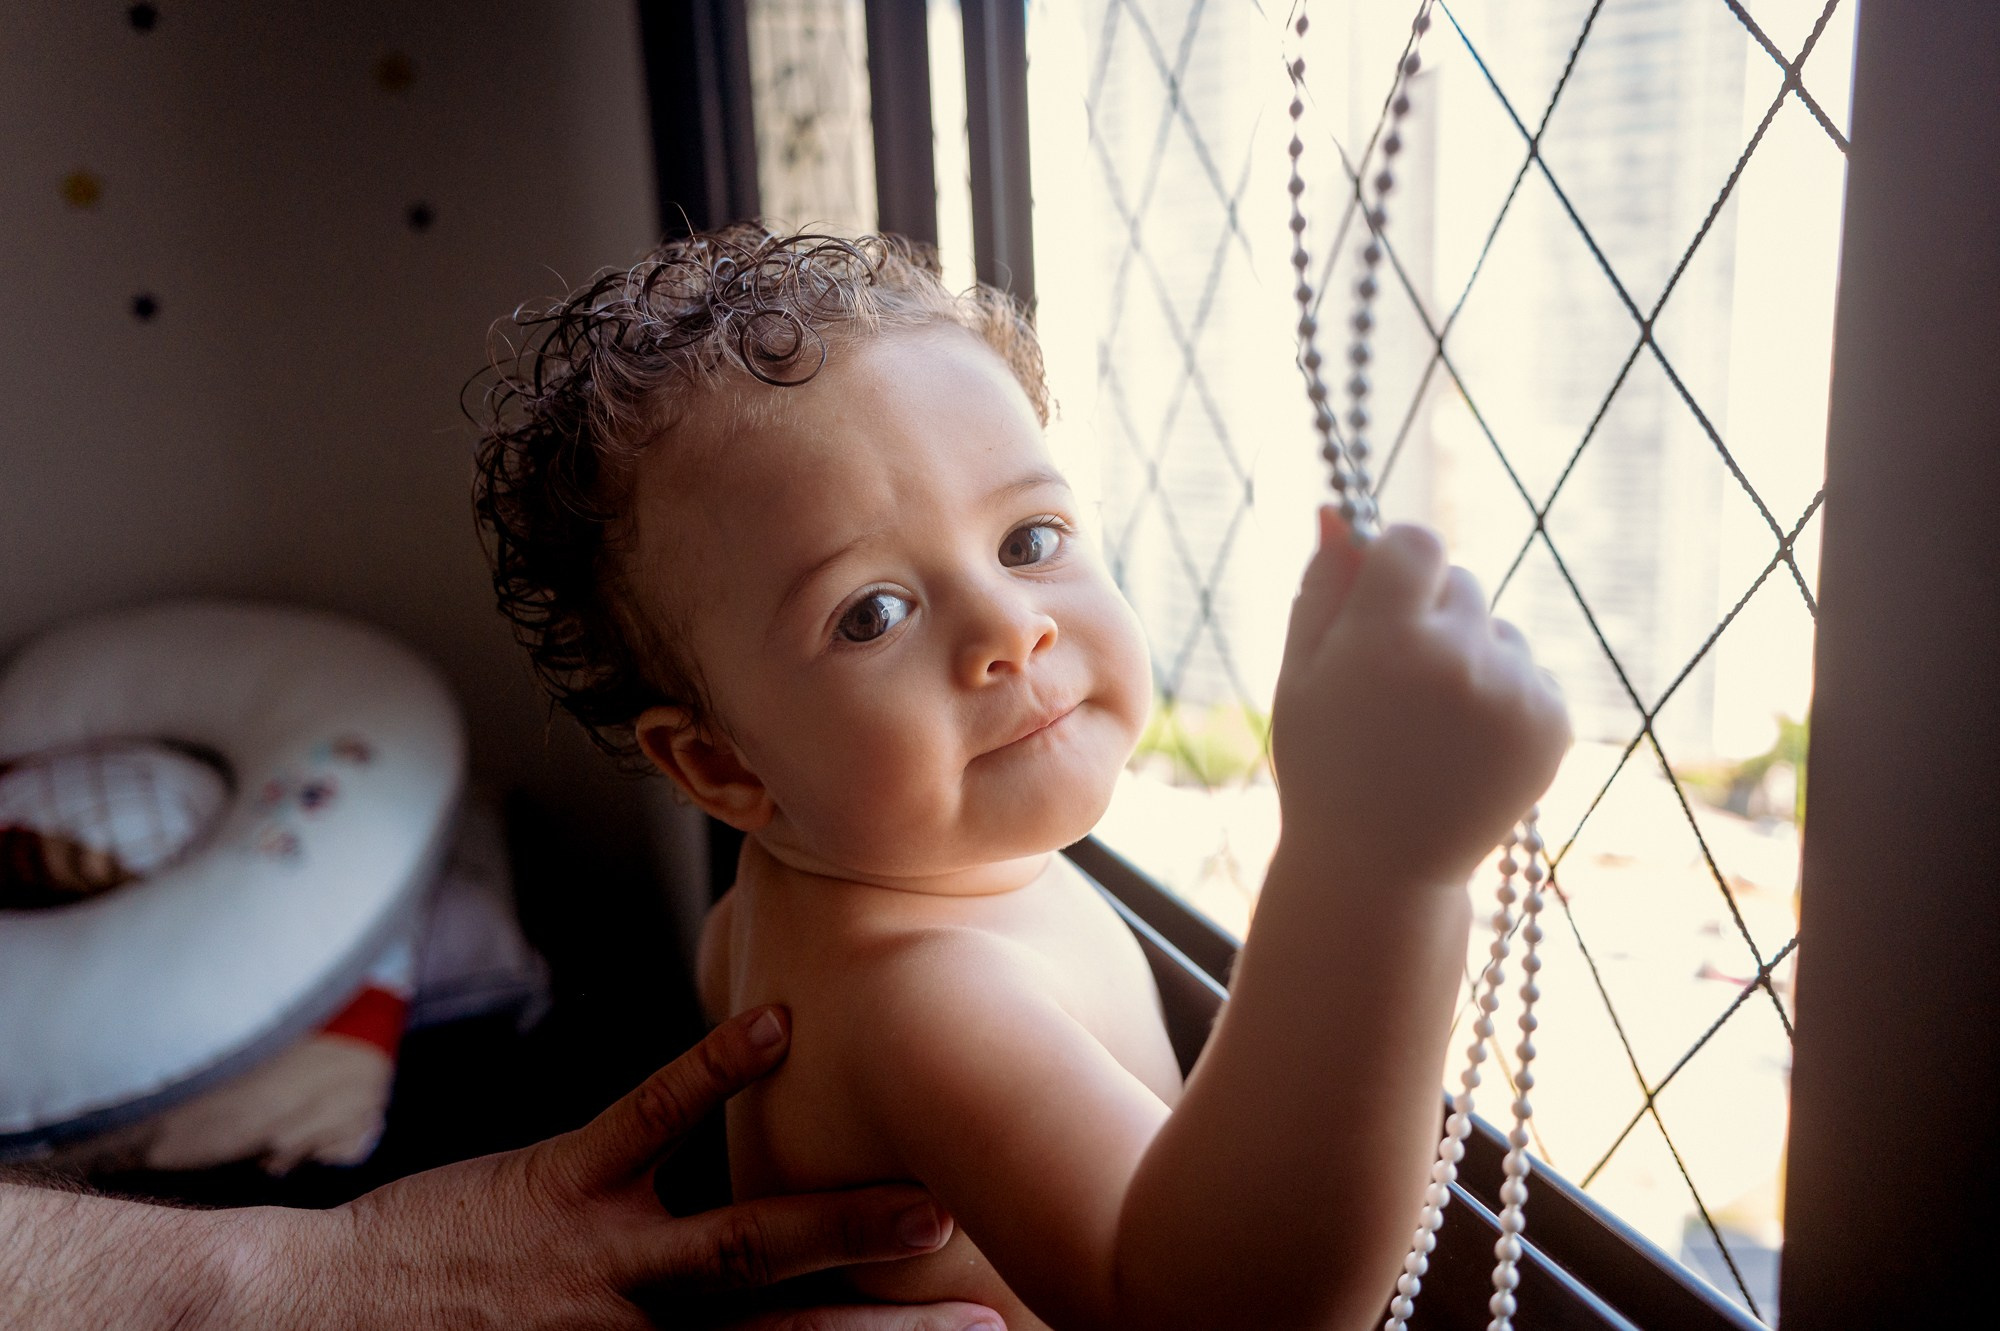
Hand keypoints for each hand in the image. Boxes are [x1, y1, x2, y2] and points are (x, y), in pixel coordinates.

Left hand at [243, 1007, 1000, 1330]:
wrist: (325, 1321)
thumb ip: (666, 1330)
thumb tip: (751, 1316)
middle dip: (889, 1327)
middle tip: (986, 1316)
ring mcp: (605, 1257)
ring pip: (739, 1244)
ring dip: (837, 1226)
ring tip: (924, 1206)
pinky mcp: (563, 1179)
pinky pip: (649, 1118)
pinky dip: (713, 1071)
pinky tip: (776, 1030)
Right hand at [1271, 508, 1569, 887]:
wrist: (1380, 867)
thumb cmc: (1325, 765)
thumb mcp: (1299, 674)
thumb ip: (1321, 587)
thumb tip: (1337, 510)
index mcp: (1386, 638)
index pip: (1417, 541)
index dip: (1397, 567)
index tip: (1382, 604)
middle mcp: (1459, 658)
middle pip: (1461, 582)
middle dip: (1432, 616)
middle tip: (1396, 688)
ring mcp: (1514, 692)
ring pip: (1499, 629)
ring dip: (1472, 657)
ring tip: (1432, 727)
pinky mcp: (1552, 722)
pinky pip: (1529, 672)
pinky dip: (1503, 697)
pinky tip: (1466, 746)